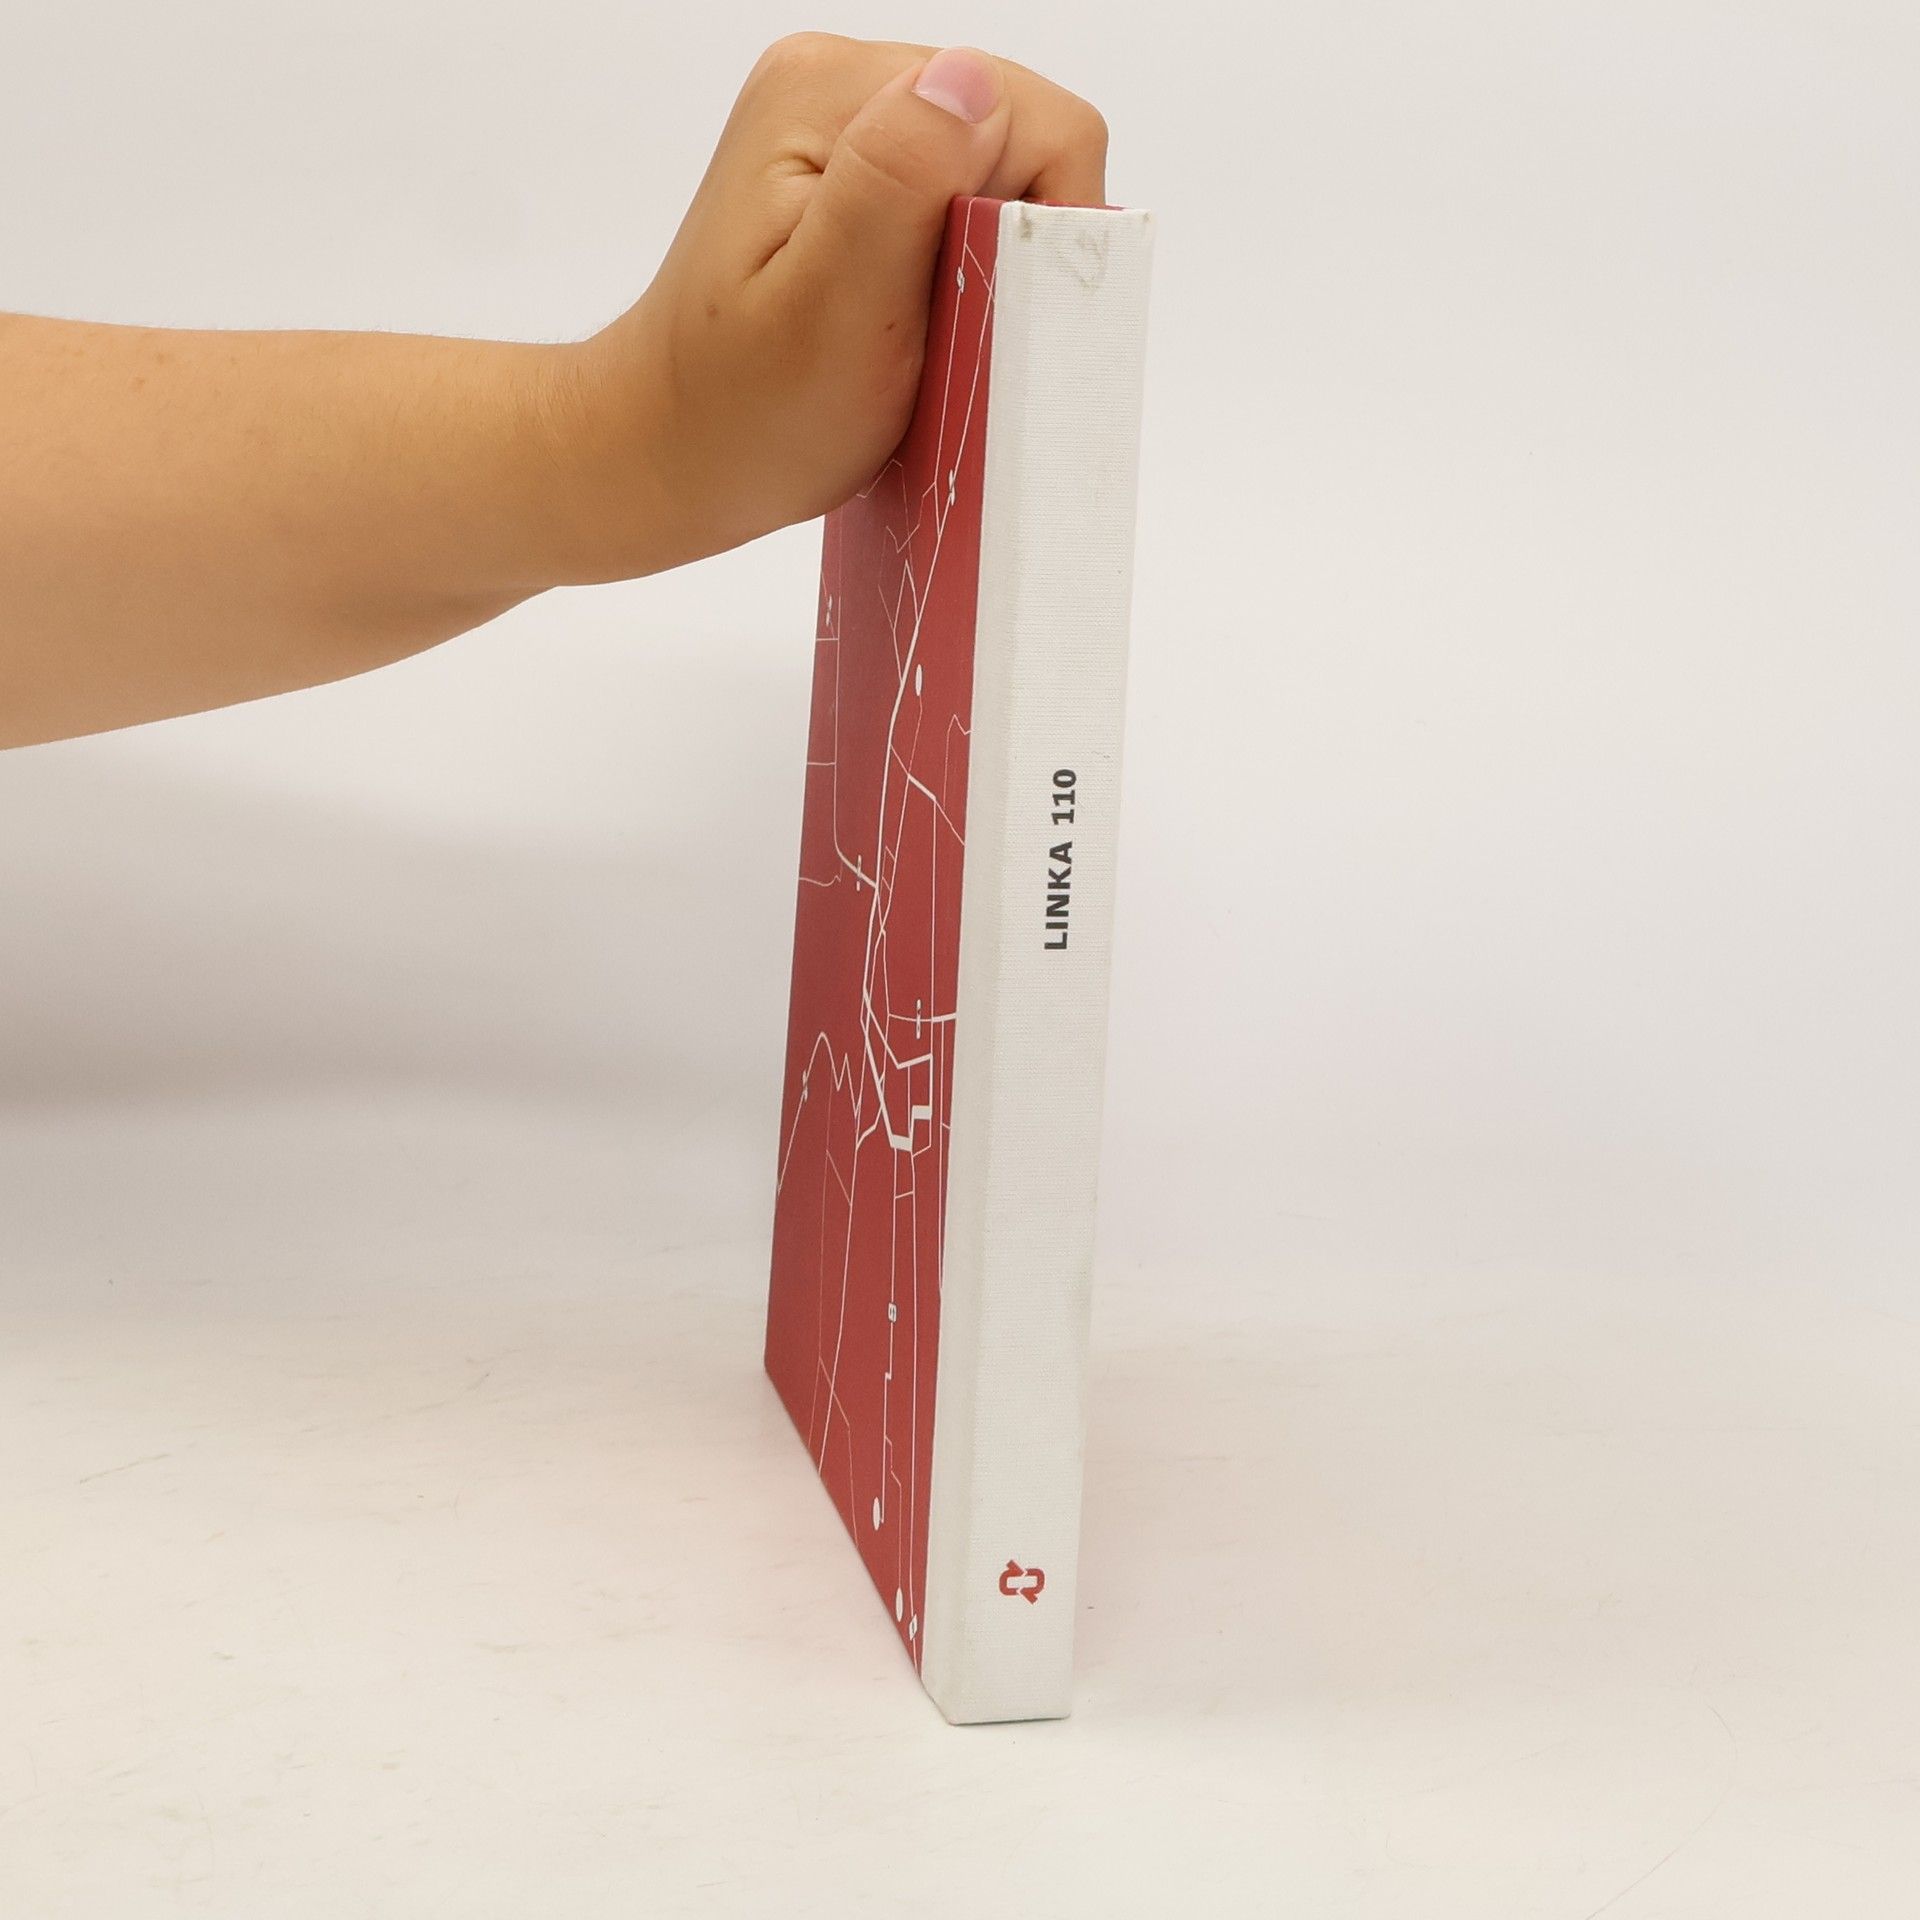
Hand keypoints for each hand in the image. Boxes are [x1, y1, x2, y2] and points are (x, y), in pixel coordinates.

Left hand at [548, 36, 1108, 579]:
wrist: (668, 453)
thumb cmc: (745, 414)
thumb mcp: (831, 310)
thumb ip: (900, 180)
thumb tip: (972, 85)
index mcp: (831, 94)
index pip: (1025, 117)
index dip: (1035, 224)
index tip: (985, 315)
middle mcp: (837, 84)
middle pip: (1015, 136)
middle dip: (1007, 243)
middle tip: (945, 336)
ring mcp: (842, 130)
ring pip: (993, 176)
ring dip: (984, 264)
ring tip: (923, 338)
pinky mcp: (849, 180)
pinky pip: (957, 204)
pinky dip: (957, 272)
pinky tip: (911, 326)